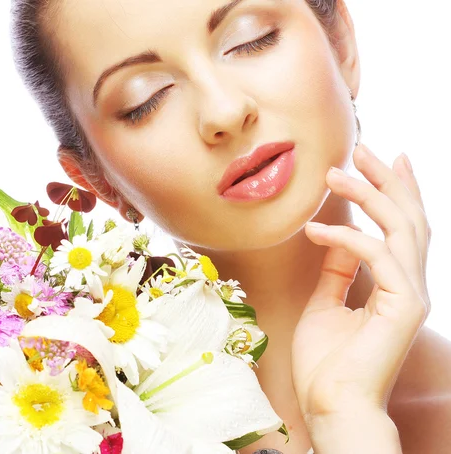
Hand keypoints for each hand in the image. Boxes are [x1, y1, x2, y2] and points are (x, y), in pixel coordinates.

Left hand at [292, 144, 431, 419]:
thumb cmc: (326, 363)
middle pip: (410, 218)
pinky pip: (376, 255)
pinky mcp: (403, 306)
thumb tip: (334, 239)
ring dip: (368, 195)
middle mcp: (410, 285)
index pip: (403, 228)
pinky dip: (344, 238)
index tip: (383, 158)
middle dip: (388, 179)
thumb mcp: (325, 304)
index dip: (397, 190)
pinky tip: (314, 231)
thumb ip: (336, 271)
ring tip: (334, 174)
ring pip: (400, 227)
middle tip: (362, 148)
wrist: (330, 404)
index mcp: (395, 285)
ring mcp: (411, 295)